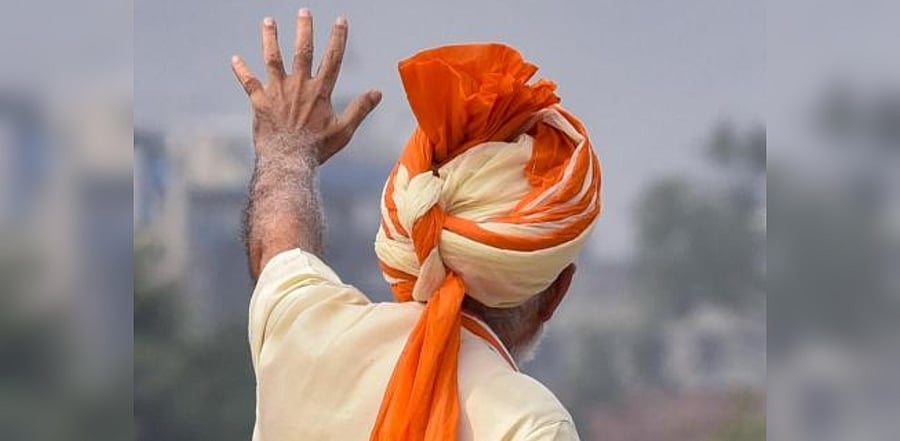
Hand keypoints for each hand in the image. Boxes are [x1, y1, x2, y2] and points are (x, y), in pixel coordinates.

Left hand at [231, 9, 381, 163]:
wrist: (288, 160)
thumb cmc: (317, 148)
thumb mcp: (344, 130)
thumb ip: (360, 109)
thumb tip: (378, 93)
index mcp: (320, 92)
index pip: (333, 59)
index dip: (338, 38)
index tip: (340, 20)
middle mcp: (299, 86)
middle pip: (303, 51)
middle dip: (304, 29)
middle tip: (304, 11)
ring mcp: (277, 92)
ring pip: (273, 59)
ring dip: (270, 38)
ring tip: (268, 21)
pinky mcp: (260, 102)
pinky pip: (249, 82)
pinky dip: (241, 70)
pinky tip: (235, 59)